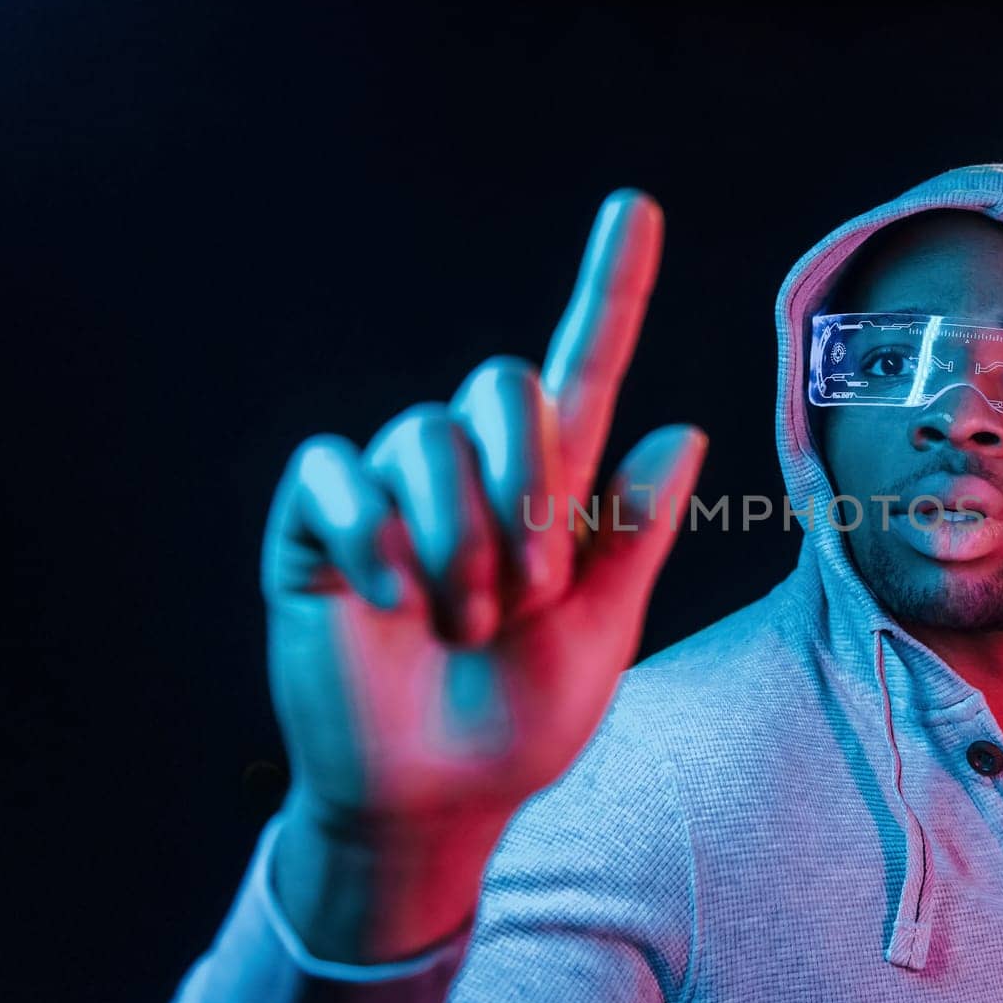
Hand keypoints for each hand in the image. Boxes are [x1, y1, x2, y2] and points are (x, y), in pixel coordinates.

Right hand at [257, 190, 704, 961]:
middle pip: (503, 383)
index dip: (610, 288)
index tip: (636, 206)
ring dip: (456, 543)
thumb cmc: (521, 719)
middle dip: (526, 489)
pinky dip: (372, 534)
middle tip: (525, 595)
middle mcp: (474, 471)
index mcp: (553, 488)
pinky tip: (383, 600)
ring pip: (424, 434)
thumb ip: (634, 536)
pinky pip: (336, 470)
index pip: (584, 367)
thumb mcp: (598, 636)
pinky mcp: (319, 519)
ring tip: (458, 624)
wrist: (433, 796)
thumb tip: (683, 428)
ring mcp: (393, 491)